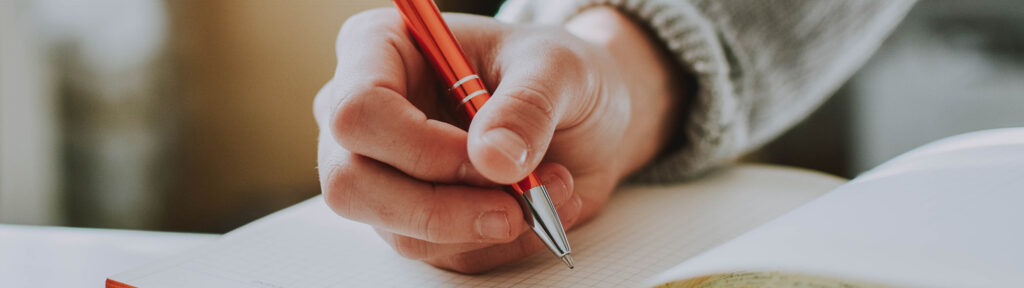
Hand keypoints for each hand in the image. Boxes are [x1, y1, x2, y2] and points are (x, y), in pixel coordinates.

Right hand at [314, 7, 682, 272]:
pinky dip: (498, 241)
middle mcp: (367, 115)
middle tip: (515, 203)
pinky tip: (538, 207)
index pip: (358, 111)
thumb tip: (494, 159)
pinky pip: (440, 253)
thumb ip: (527, 106)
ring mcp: (382, 172)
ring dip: (484, 224)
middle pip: (351, 183)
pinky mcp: (413, 219)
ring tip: (549, 189)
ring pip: (398, 230)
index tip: (489, 157)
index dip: (419, 147)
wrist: (584, 114)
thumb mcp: (558, 68)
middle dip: (441, 207)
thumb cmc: (556, 73)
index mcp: (380, 49)